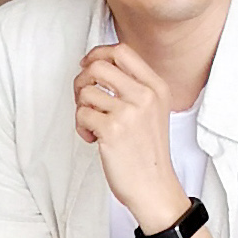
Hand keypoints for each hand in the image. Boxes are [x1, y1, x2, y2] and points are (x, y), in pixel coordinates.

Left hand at [74, 42, 184, 229]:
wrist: (153, 186)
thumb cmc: (147, 151)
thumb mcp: (152, 110)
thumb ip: (133, 86)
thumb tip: (96, 64)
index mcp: (156, 87)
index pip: (122, 51)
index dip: (97, 54)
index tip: (87, 66)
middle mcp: (145, 96)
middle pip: (98, 66)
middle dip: (82, 80)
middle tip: (84, 98)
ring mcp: (129, 112)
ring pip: (86, 92)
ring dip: (82, 109)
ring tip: (93, 125)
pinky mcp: (112, 130)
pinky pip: (81, 114)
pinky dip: (82, 127)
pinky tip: (94, 138)